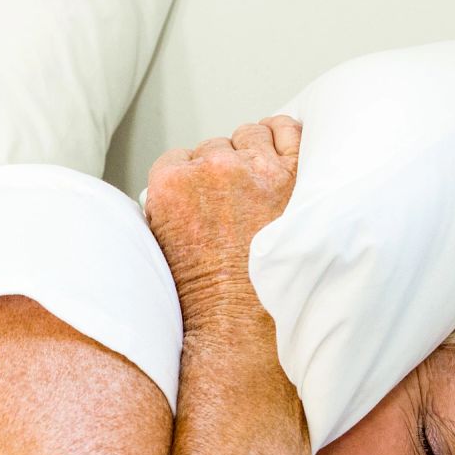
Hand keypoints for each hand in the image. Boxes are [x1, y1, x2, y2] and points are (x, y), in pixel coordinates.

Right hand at [144, 116, 300, 323]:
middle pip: (216, 147)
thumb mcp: (160, 242)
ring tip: (257, 179)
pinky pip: (289, 132)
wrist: (240, 322)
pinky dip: (285, 137)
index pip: (178, 157)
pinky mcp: (294, 174)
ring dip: (252, 152)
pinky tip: (282, 152)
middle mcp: (213, 168)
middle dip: (222, 168)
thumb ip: (166, 205)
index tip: (201, 192)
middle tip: (231, 198)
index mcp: (171, 183)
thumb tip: (179, 187)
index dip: (191, 175)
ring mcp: (257, 168)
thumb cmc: (202, 294)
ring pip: (251, 134)